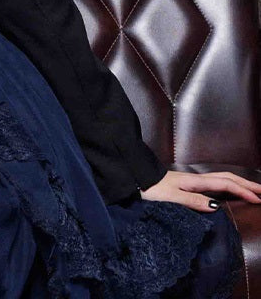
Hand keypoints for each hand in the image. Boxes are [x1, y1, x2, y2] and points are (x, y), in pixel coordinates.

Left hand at [141, 170, 260, 211]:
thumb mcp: (171, 198)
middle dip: (246, 183)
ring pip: (222, 179)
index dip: (243, 190)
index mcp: (195, 181)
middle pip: (227, 178)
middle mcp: (196, 178)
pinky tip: (229, 191)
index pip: (225, 184)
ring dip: (239, 183)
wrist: (136, 178)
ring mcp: (193, 180)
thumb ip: (192, 201)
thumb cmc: (151, 189)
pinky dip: (228, 185)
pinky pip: (215, 183)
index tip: (258, 198)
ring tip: (252, 190)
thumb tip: (216, 206)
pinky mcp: (188, 184)